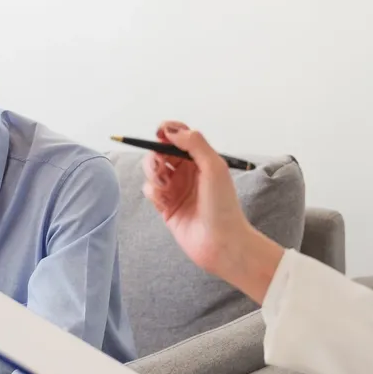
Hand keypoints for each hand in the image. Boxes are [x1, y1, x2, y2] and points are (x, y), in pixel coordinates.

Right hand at [145, 122, 283, 298]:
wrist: (220, 243)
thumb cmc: (223, 206)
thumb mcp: (214, 167)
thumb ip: (194, 143)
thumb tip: (171, 130)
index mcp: (200, 159)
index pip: (179, 136)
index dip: (167, 131)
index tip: (160, 133)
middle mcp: (187, 172)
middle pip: (160, 152)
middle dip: (156, 156)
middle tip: (161, 167)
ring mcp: (175, 189)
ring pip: (152, 170)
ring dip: (153, 175)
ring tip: (164, 188)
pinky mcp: (165, 206)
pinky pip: (150, 191)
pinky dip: (153, 193)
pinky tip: (165, 203)